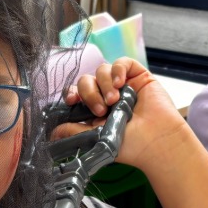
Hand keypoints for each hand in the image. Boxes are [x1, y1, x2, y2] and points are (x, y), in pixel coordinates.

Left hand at [60, 58, 186, 171]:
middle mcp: (107, 96)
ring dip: (104, 84)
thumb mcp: (96, 139)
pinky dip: (117, 70)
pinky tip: (120, 83)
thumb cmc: (130, 145)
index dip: (72, 93)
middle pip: (86, 80)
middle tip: (100, 110)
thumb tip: (51, 131)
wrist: (156, 142)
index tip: (72, 100)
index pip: (77, 94)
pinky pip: (121, 62)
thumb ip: (73, 131)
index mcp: (96, 111)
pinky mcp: (138, 76)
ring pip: (101, 70)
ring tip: (115, 101)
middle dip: (89, 93)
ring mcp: (123, 85)